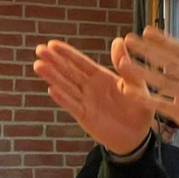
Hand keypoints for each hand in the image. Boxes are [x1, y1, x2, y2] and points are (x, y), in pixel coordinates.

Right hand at [33, 39, 152, 154]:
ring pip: (67, 87)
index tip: (53, 43)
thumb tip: (118, 41)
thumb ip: (127, 67)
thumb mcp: (137, 85)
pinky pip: (72, 106)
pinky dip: (63, 98)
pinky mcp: (85, 117)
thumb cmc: (139, 108)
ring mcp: (86, 102)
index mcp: (102, 77)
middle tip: (39, 49)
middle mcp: (90, 88)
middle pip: (70, 72)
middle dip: (55, 61)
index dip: (68, 54)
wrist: (137, 136)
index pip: (82, 63)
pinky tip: (51, 89)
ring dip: (53, 77)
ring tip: (38, 65)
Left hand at [120, 27, 178, 151]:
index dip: (163, 40)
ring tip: (122, 61)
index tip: (146, 31)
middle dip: (148, 49)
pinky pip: (159, 103)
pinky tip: (128, 91)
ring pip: (162, 80)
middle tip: (130, 39)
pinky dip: (143, 97)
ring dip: (141, 70)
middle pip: (169, 61)